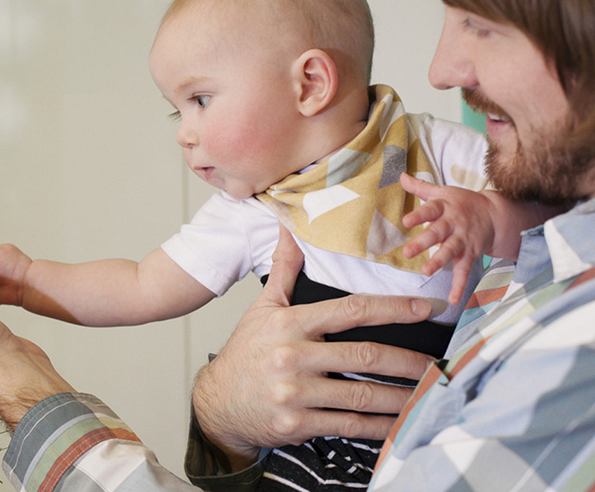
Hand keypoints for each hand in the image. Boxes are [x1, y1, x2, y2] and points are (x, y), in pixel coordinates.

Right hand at [191, 226, 433, 469]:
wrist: (217, 404)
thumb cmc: (245, 354)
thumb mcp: (262, 307)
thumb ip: (283, 269)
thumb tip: (289, 227)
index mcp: (289, 323)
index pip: (350, 310)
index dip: (391, 308)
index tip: (423, 308)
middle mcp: (291, 356)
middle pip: (364, 355)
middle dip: (408, 360)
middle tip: (437, 363)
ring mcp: (294, 392)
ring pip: (362, 394)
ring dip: (401, 397)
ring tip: (426, 394)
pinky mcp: (297, 423)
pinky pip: (349, 426)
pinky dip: (379, 427)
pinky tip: (399, 423)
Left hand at [401, 173, 494, 304]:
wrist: (495, 214)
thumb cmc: (462, 203)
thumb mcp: (442, 192)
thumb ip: (420, 187)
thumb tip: (399, 175)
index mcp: (444, 208)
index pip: (430, 210)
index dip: (418, 215)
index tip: (406, 221)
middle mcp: (453, 224)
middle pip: (437, 233)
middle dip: (423, 243)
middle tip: (408, 252)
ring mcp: (463, 240)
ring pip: (450, 252)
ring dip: (439, 262)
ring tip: (426, 271)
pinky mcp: (470, 254)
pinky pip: (464, 271)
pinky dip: (459, 285)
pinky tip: (453, 298)